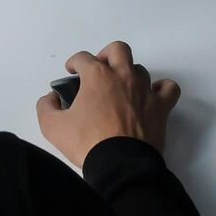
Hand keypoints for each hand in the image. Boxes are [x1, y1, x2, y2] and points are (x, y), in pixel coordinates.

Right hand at [36, 40, 179, 166]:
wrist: (120, 166)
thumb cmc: (87, 143)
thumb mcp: (52, 126)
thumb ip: (46, 106)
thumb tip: (51, 98)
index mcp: (97, 76)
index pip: (83, 57)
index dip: (73, 62)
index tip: (71, 72)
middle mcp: (123, 76)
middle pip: (118, 50)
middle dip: (106, 55)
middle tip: (99, 70)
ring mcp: (145, 91)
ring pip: (140, 69)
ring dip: (129, 75)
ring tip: (121, 89)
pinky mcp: (161, 108)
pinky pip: (169, 88)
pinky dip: (161, 89)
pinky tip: (151, 96)